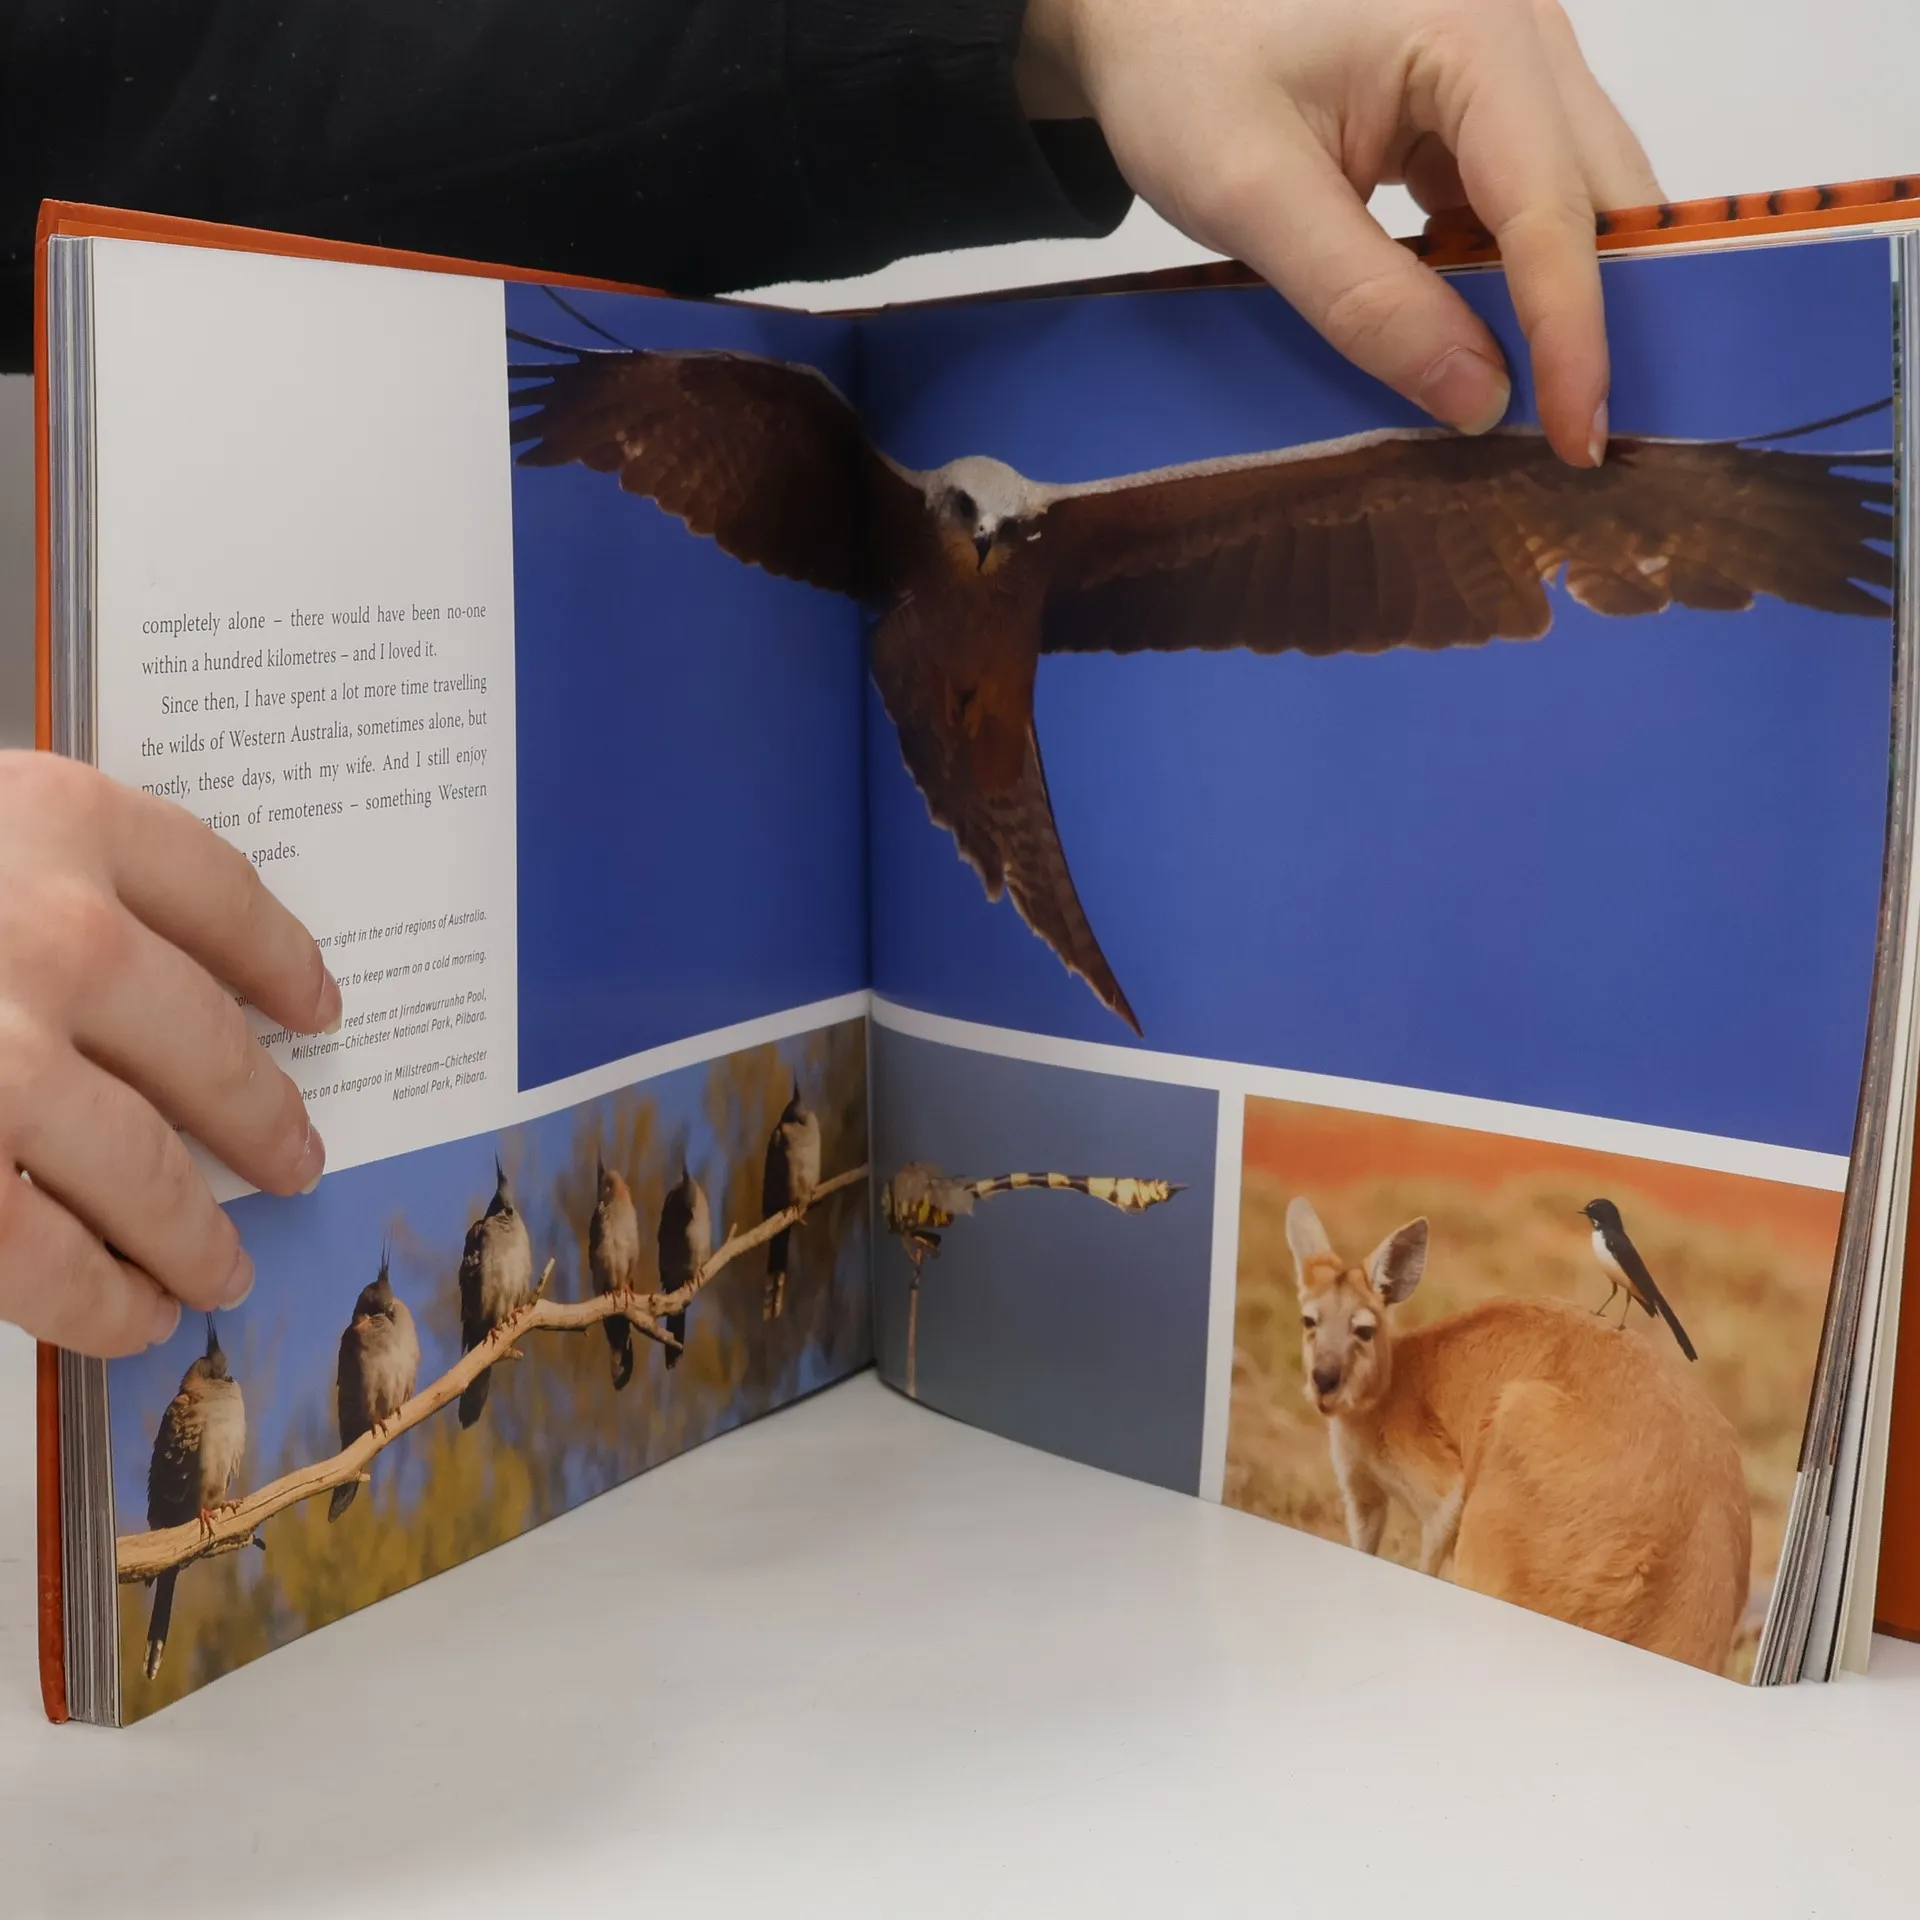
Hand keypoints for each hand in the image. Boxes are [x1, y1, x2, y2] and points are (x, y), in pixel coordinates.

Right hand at [0, 754, 336, 1355]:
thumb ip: (27, 879)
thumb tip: (163, 987)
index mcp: (48, 816)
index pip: (217, 889)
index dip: (277, 955)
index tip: (316, 1003)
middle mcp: (47, 928)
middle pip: (205, 1044)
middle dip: (260, 1117)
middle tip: (296, 1159)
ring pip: (145, 1166)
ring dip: (194, 1231)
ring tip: (222, 1267)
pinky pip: (42, 1257)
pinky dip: (100, 1299)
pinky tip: (131, 1316)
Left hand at [1015, 0, 1661, 465]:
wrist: (1144, 8)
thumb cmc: (1183, 71)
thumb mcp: (1254, 195)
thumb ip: (1364, 299)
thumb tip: (1477, 398)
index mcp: (1473, 31)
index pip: (1550, 207)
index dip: (1570, 332)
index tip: (1578, 438)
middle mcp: (1520, 32)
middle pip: (1601, 192)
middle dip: (1603, 316)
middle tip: (1583, 439)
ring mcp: (1508, 62)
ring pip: (1576, 196)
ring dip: (1562, 299)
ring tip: (1547, 407)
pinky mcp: (1479, 101)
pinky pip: (1525, 198)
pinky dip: (1513, 274)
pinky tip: (1485, 344)